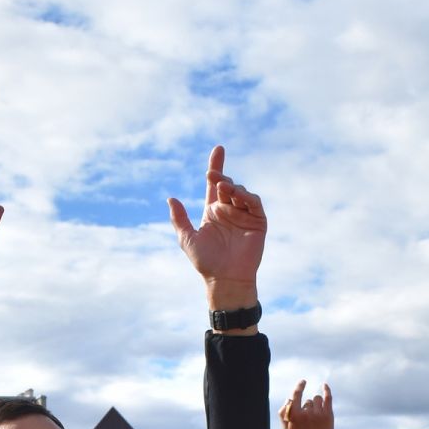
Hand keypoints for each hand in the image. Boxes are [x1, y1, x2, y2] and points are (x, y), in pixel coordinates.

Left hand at [168, 145, 264, 310]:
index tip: (218, 149)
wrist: (225, 279)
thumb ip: (180, 219)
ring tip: (224, 188)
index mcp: (213, 211)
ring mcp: (244, 215)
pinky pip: (254, 203)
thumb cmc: (205, 262)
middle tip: (213, 175)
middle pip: (227, 184)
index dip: (216, 166)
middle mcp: (229, 210)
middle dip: (221, 176)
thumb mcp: (187, 239)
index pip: (214, 184)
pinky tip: (238, 196)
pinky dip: (248, 197)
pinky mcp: (258, 222)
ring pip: (240, 191)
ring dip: (232, 187)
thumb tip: (170, 198)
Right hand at [279, 381, 333, 428]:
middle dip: (307, 408)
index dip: (299, 387)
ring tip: (316, 418)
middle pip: (307, 400)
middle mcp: (306, 413)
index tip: (302, 382)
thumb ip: (283, 414)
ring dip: (316, 405)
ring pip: (316, 399)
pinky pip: (327, 397)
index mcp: (294, 416)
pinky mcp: (328, 415)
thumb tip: (288, 399)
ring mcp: (318, 414)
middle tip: (309, 423)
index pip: (295, 395)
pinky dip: (326, 390)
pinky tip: (324, 385)